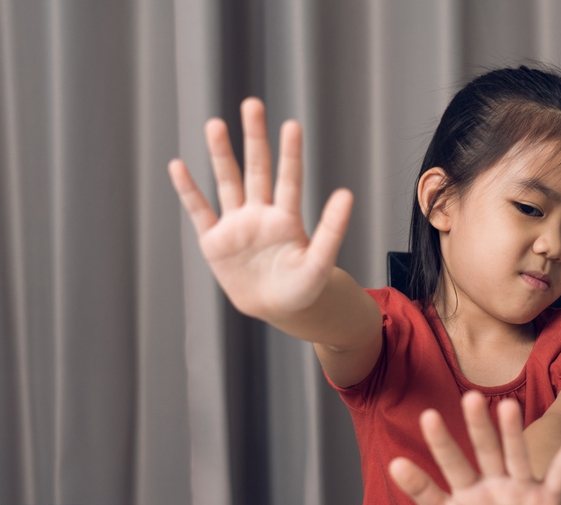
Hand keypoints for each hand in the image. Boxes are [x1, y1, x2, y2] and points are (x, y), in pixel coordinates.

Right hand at [168, 98, 352, 320]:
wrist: (276, 308)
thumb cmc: (303, 288)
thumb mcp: (320, 263)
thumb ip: (331, 230)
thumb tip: (347, 194)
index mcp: (287, 218)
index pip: (289, 179)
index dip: (290, 153)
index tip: (292, 125)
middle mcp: (261, 214)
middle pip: (257, 169)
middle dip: (255, 138)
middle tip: (252, 104)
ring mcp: (237, 224)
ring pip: (228, 182)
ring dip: (221, 154)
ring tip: (216, 124)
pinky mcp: (215, 241)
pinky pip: (200, 210)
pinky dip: (189, 190)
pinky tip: (178, 166)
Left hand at [388, 391, 560, 504]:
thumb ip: (425, 494)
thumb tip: (394, 463)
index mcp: (467, 494)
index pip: (449, 468)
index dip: (437, 450)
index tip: (420, 428)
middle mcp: (493, 487)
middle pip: (484, 453)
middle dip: (477, 428)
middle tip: (470, 398)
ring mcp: (520, 491)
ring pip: (516, 457)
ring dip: (513, 433)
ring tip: (508, 407)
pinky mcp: (547, 501)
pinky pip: (559, 476)